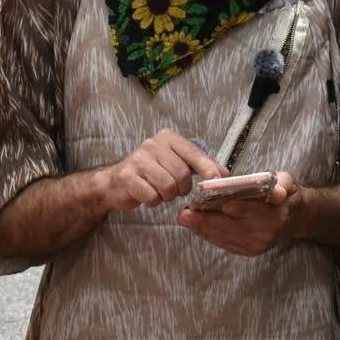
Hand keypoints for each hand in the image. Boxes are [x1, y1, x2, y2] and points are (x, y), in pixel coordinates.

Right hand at [100, 130, 221, 214]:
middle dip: (180, 188)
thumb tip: (224, 173)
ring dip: (166, 196)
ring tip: (159, 191)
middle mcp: (152, 144)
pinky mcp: (127, 176)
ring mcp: (138, 159)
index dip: (206, 168)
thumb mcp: (175, 163)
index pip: (193, 153)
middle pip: (181, 174)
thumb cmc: (151, 173)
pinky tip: (147, 195)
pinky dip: (153, 201)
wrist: (116, 183)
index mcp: (167, 138)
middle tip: (172, 189)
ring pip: (168, 186)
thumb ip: (199, 166)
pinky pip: (152, 196)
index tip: (216, 180)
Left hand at [178, 173, 298, 256]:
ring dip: (203, 229)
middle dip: (207, 221)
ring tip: (185, 219)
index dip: (234, 210)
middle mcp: (266, 234)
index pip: (252, 212)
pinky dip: (209, 235)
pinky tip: (196, 227)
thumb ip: (281, 185)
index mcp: (277, 215)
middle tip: (185, 214)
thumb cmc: (286, 194)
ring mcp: (257, 245)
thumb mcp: (287, 183)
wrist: (295, 218)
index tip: (214, 206)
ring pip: (225, 237)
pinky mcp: (249, 251)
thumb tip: (278, 192)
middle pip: (232, 227)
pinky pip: (225, 244)